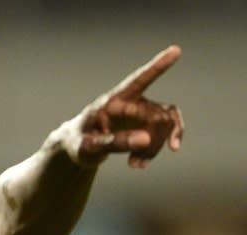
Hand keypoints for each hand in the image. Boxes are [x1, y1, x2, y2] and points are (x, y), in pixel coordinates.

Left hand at [71, 45, 183, 168]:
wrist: (78, 147)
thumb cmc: (78, 143)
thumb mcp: (88, 147)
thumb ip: (113, 142)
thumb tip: (146, 139)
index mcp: (112, 100)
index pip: (137, 81)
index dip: (157, 67)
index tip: (175, 50)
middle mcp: (130, 101)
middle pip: (157, 115)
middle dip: (152, 142)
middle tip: (134, 164)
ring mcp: (141, 110)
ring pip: (165, 123)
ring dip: (156, 147)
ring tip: (135, 166)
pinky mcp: (147, 121)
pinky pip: (168, 127)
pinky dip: (163, 143)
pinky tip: (147, 161)